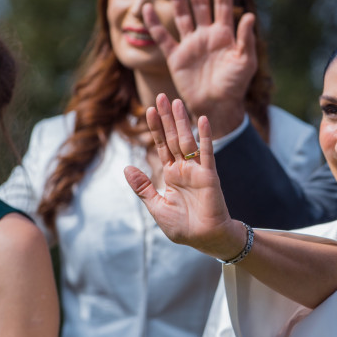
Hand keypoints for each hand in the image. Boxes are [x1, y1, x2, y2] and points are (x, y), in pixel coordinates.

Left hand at [123, 93, 243, 259]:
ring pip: (186, 141)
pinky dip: (204, 136)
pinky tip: (201, 120)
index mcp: (171, 175)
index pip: (161, 146)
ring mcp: (197, 170)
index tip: (147, 110)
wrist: (205, 239)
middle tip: (160, 96)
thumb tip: (127, 168)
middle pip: (172, 138)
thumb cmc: (183, 227)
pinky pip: (206, 152)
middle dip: (166, 118)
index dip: (155, 129)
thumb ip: (143, 187)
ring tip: (175, 102)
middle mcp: (184, 169)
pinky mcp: (209, 176)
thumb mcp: (156, 206)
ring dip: (181, 121)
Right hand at [142, 0, 256, 133]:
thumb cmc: (235, 86)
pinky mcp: (176, 57)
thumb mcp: (245, 63)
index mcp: (225, 34)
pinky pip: (163, 38)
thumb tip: (250, 16)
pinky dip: (154, 24)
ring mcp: (191, 44)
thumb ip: (246, 40)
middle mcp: (207, 35)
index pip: (223, 4)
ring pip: (182, 15)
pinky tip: (147, 9)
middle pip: (200, 4)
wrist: (217, 107)